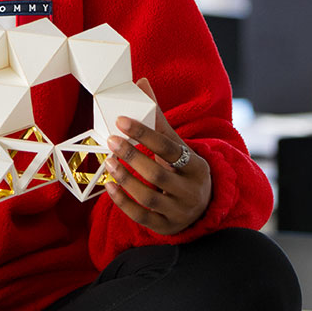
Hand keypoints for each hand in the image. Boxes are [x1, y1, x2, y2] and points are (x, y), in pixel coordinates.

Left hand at [103, 115, 210, 235]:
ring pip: (148, 197)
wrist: (202, 206)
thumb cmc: (183, 170)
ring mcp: (179, 212)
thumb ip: (159, 120)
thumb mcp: (178, 147)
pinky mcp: (166, 227)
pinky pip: (141, 217)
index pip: (169, 148)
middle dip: (132, 156)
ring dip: (125, 179)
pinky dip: (122, 202)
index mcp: (197, 167)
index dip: (145, 134)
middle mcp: (191, 191)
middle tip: (111, 141)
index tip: (121, 120)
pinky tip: (109, 185)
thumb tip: (142, 83)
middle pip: (158, 175)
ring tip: (108, 162)